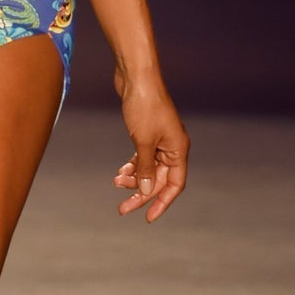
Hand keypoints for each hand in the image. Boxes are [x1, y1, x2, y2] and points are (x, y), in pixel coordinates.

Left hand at [112, 72, 188, 222]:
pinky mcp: (148, 131)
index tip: (148, 217)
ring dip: (134, 178)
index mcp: (178, 149)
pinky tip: (120, 171)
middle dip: (141, 193)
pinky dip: (132, 165)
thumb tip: (145, 190)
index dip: (162, 202)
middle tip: (122, 208)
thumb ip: (145, 168)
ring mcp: (161, 138)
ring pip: (149, 168)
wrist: (135, 76)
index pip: (175, 184)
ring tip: (116, 182)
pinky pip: (143, 156)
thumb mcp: (143, 141)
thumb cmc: (144, 106)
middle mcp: (173, 145)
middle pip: (159, 178)